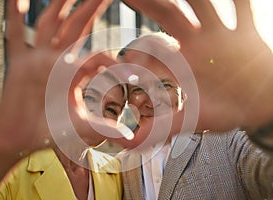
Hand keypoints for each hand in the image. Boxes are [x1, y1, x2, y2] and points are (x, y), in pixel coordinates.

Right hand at [0, 0, 111, 195]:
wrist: (23, 142)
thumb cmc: (52, 134)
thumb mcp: (84, 127)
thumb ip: (106, 127)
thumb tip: (130, 137)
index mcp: (74, 73)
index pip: (97, 55)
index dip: (113, 60)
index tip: (128, 70)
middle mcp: (57, 61)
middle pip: (77, 27)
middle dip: (91, 8)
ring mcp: (37, 60)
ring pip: (51, 24)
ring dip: (61, 4)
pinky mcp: (19, 65)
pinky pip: (15, 36)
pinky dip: (14, 17)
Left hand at [123, 0, 272, 130]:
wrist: (256, 104)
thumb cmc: (224, 109)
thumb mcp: (191, 119)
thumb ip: (160, 127)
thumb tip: (128, 142)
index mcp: (180, 60)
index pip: (152, 50)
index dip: (138, 50)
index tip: (124, 51)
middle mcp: (196, 43)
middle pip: (169, 18)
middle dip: (150, 5)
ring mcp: (220, 35)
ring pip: (202, 8)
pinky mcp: (246, 34)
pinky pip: (244, 12)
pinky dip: (241, 0)